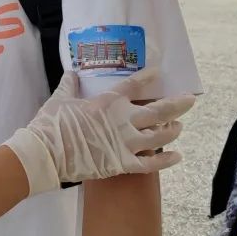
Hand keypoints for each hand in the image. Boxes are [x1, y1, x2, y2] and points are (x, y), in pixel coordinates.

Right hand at [5, 69, 194, 195]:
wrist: (45, 153)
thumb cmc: (51, 124)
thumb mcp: (59, 99)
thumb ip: (69, 85)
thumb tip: (72, 73)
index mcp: (107, 102)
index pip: (133, 85)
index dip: (148, 77)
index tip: (159, 72)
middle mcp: (122, 120)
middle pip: (159, 111)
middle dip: (178, 104)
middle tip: (191, 100)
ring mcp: (125, 143)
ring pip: (160, 135)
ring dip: (173, 130)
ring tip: (178, 127)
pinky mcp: (123, 163)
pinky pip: (152, 163)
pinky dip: (167, 160)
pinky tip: (177, 155)